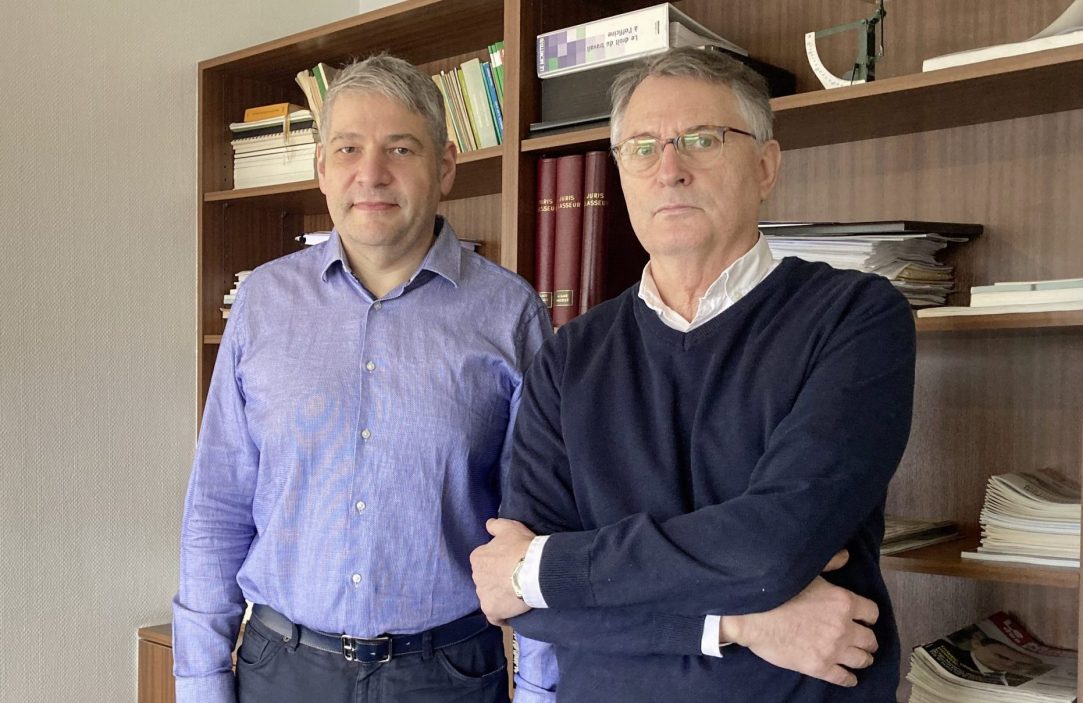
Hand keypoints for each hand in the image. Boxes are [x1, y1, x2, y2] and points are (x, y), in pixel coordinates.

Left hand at [470, 518, 536, 624]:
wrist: (534, 570)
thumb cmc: (521, 547)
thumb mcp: (510, 527)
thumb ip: (496, 525)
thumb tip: (488, 525)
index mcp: (478, 557)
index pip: (484, 561)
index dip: (498, 563)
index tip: (510, 564)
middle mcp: (476, 576)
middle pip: (485, 579)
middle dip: (496, 579)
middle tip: (515, 578)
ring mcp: (482, 595)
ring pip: (489, 597)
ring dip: (499, 596)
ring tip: (516, 595)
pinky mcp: (491, 610)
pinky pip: (494, 616)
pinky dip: (500, 615)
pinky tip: (511, 613)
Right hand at [719, 550, 878, 686]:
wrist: (753, 616)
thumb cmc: (778, 591)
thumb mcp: (807, 571)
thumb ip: (830, 563)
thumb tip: (846, 556)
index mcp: (844, 602)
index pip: (871, 613)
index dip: (868, 616)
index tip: (864, 619)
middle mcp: (844, 627)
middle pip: (870, 639)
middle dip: (867, 640)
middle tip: (863, 641)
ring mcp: (833, 649)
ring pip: (862, 659)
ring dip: (862, 658)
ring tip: (860, 658)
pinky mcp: (820, 667)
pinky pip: (844, 678)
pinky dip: (849, 678)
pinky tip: (849, 677)